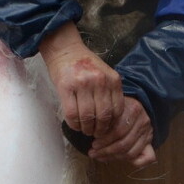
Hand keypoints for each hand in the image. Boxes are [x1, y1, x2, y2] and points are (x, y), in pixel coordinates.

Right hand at [39, 22, 155, 170]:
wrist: (65, 50)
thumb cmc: (85, 64)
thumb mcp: (105, 75)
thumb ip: (110, 92)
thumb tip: (111, 120)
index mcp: (113, 79)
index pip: (117, 109)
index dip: (113, 124)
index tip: (107, 130)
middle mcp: (100, 81)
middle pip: (103, 115)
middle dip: (100, 129)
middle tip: (96, 134)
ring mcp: (82, 84)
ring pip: (87, 116)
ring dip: (86, 128)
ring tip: (85, 130)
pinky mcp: (66, 87)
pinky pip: (71, 113)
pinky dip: (74, 123)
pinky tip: (75, 125)